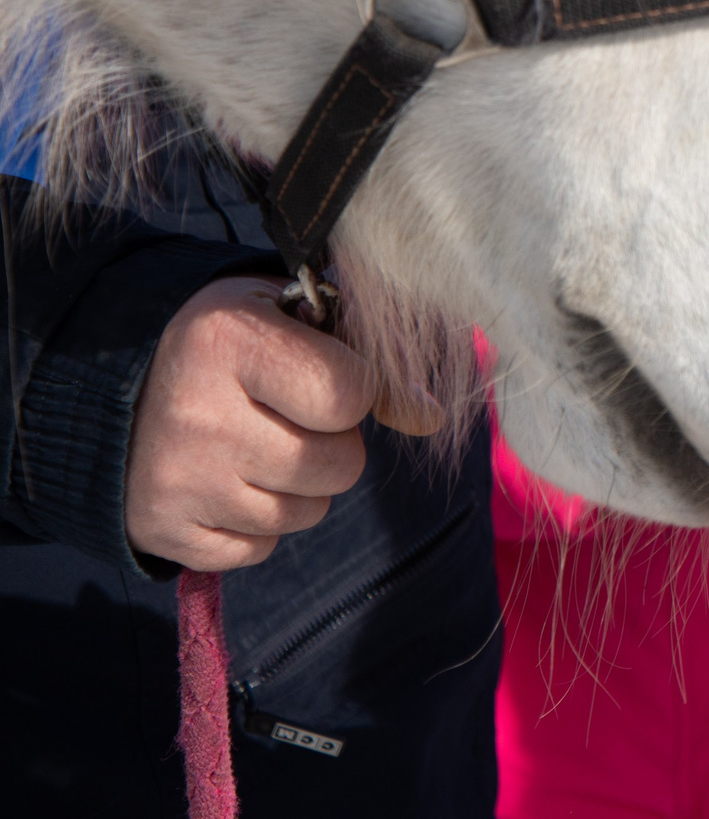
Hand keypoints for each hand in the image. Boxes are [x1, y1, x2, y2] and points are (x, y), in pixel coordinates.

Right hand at [125, 277, 437, 569]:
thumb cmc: (231, 348)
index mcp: (231, 341)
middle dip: (333, 444)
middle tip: (291, 418)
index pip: (350, 394)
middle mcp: (198, 414)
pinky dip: (257, 523)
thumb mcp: (293, 325)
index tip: (326, 377)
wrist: (114, 389)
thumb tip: (429, 419)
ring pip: (307, 513)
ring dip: (299, 486)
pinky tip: (228, 481)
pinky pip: (259, 549)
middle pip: (339, 466)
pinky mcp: (162, 531)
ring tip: (257, 446)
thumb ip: (369, 367)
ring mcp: (178, 480)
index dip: (355, 390)